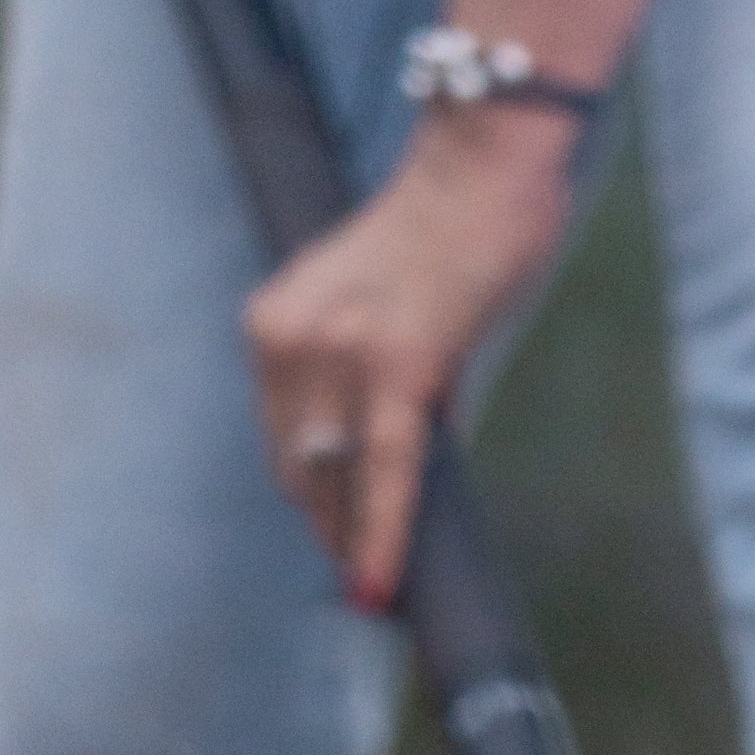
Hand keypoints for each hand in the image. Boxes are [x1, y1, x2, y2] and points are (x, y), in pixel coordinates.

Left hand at [243, 117, 573, 605]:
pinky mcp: (396, 366)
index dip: (310, 499)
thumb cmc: (442, 229)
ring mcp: (338, 352)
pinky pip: (386, 473)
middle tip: (362, 575)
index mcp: (271, 323)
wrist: (483, 166)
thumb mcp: (369, 309)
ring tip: (381, 588)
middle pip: (301, 470)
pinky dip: (381, 536)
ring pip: (337, 483)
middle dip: (330, 528)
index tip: (332, 541)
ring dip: (356, 541)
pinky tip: (380, 587)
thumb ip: (358, 376)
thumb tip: (383, 460)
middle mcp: (290, 338)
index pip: (282, 439)